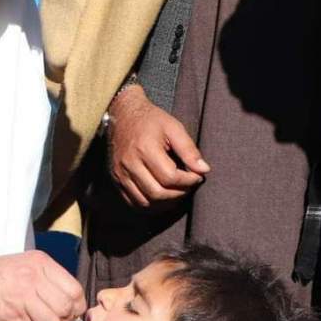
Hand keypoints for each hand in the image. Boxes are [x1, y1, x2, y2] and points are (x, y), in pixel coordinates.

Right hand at [0, 251, 84, 320]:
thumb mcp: (23, 265)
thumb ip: (45, 279)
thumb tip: (68, 300)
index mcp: (40, 263)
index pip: (75, 289)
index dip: (75, 306)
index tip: (68, 312)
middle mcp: (34, 277)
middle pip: (67, 308)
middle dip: (64, 320)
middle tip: (52, 320)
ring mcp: (23, 297)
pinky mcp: (13, 317)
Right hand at [107, 84, 209, 207]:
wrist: (121, 115)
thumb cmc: (150, 120)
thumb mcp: (174, 127)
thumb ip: (189, 149)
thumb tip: (203, 170)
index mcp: (145, 149)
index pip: (170, 177)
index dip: (189, 181)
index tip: (197, 176)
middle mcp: (130, 164)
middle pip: (157, 193)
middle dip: (179, 194)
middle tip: (189, 186)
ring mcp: (120, 173)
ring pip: (144, 202)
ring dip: (165, 203)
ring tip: (176, 192)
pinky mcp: (116, 179)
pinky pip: (132, 202)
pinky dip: (149, 205)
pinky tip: (161, 197)